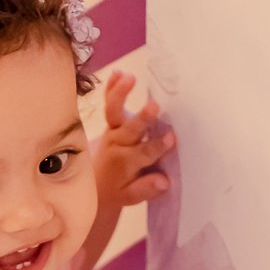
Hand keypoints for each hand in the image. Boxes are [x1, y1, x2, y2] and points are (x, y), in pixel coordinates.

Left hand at [91, 71, 175, 210]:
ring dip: (121, 94)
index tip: (171, 138)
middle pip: (131, 130)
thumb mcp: (130, 196)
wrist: (98, 185)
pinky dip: (111, 88)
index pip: (144, 154)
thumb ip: (146, 189)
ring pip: (115, 112)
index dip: (157, 147)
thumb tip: (164, 182)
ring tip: (130, 76)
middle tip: (154, 107)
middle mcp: (118, 144)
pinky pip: (109, 104)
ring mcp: (113, 131)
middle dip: (143, 119)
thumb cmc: (120, 189)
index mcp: (125, 163)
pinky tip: (118, 72)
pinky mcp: (111, 123)